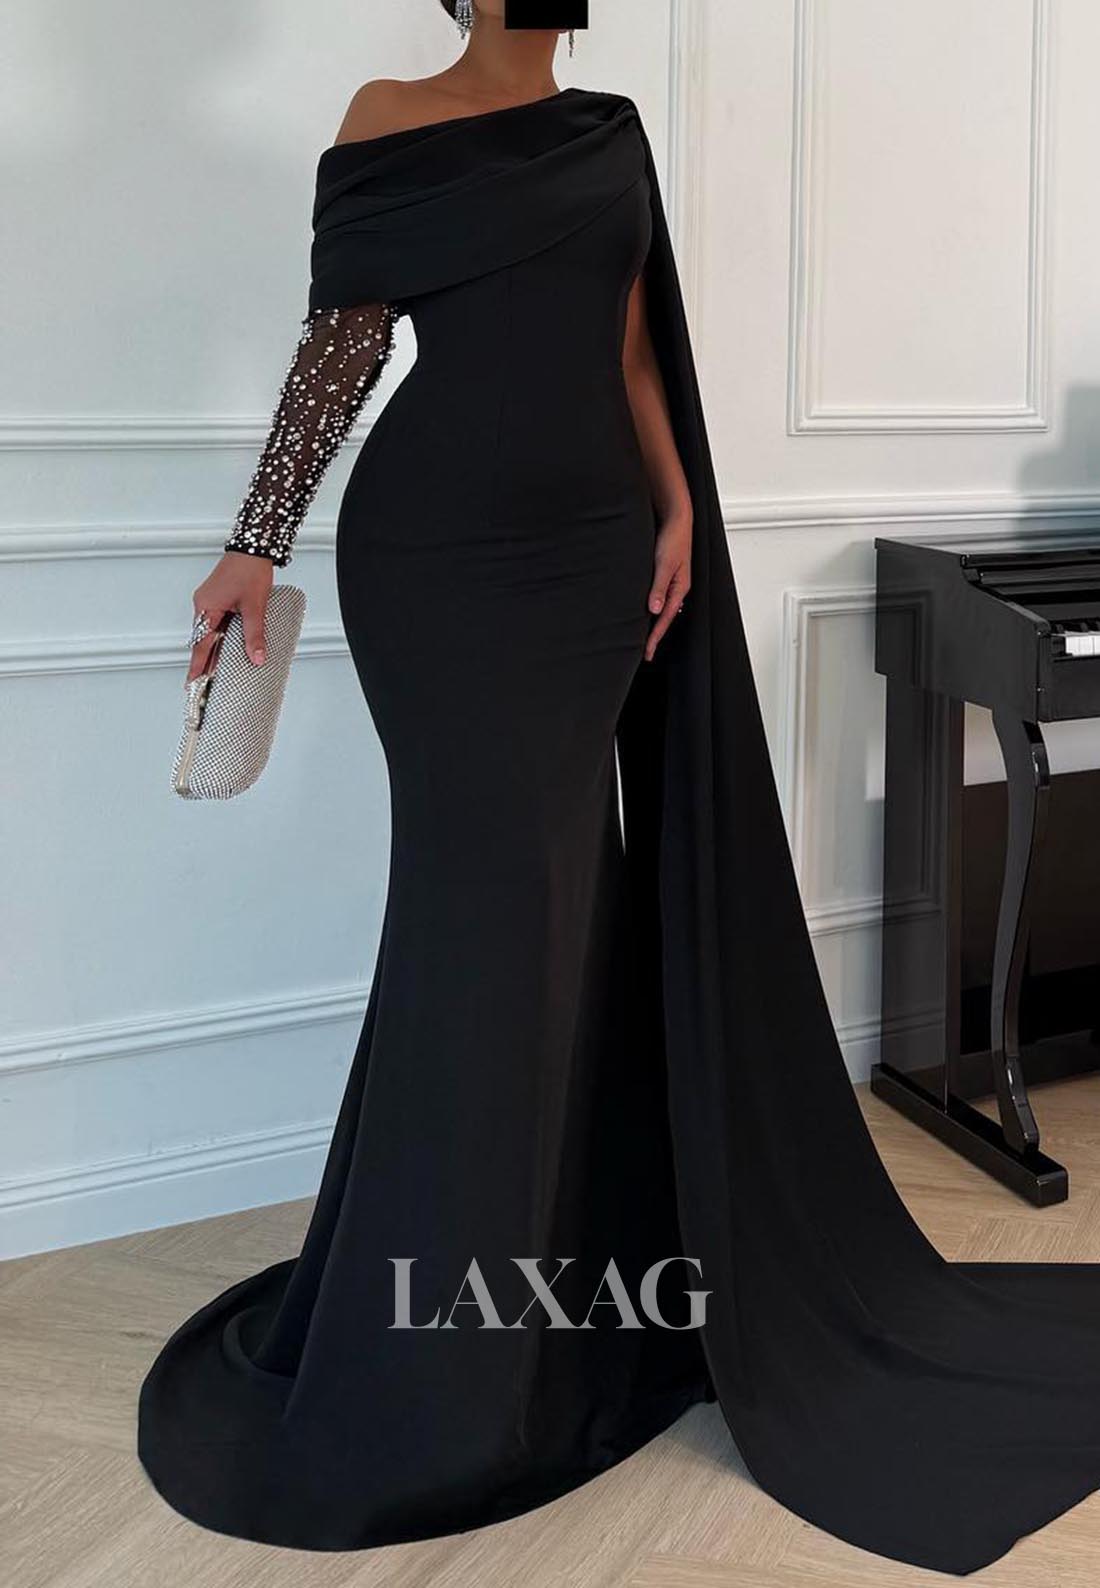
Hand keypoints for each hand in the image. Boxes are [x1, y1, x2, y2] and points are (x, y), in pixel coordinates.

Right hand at [186, 551, 273, 682]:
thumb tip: (256, 658)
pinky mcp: (218, 599)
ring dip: (213, 650)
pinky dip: (220, 637)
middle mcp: (203, 605)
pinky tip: (227, 647)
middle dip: (203, 662)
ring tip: (215, 671)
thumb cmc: (249, 570)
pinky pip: (216, 623)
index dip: (197, 666)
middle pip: (202, 640)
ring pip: (210, 632)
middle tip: (202, 683)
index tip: (191, 683)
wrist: (252, 547)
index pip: (201, 644)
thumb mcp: (255, 606)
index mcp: (206, 608)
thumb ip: (255, 634)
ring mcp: (209, 601)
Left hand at [644, 504, 691, 661]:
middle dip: (654, 635)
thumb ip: (659, 587)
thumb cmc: (673, 537)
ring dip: (652, 623)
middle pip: (664, 617)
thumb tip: (654, 610)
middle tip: (645, 652)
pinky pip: (656, 596)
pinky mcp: (662, 573)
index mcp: (680, 587)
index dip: (655, 636)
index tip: (647, 652)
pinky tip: (643, 612)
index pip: (665, 618)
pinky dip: (649, 608)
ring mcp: (670, 581)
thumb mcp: (664, 563)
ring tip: (641, 638)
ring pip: (660, 608)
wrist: (674, 517)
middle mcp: (676, 587)